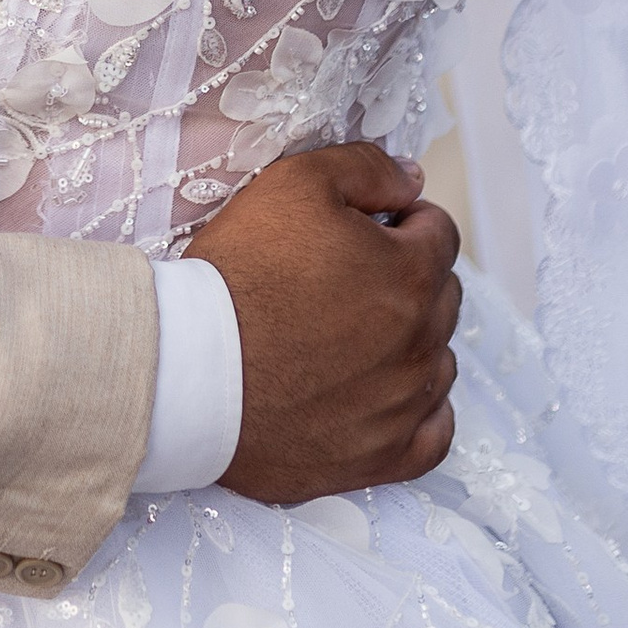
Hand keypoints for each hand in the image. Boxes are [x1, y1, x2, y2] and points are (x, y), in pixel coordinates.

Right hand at [189, 141, 460, 502]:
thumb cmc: (236, 274)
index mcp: (410, 274)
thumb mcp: (292, 184)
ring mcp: (403, 406)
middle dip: (408, 279)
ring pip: (438, 361)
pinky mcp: (379, 457)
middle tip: (346, 280)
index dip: (402, 223)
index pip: (439, 234)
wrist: (185, 370)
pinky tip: (387, 395)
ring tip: (350, 338)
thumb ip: (366, 169)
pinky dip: (420, 412)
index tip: (366, 231)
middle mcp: (420, 343)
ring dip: (411, 343)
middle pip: (442, 296)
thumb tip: (414, 180)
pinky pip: (434, 435)